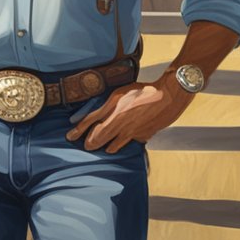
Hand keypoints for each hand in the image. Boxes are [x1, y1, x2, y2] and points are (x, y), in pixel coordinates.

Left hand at [66, 76, 193, 153]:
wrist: (168, 97)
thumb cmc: (143, 91)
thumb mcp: (119, 94)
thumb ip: (106, 106)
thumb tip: (94, 116)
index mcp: (113, 114)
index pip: (90, 124)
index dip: (78, 131)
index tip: (70, 137)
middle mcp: (121, 127)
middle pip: (100, 139)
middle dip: (91, 143)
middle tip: (85, 145)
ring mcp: (132, 134)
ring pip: (114, 146)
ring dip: (106, 147)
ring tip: (102, 147)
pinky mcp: (143, 136)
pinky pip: (129, 142)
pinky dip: (124, 143)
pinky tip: (123, 142)